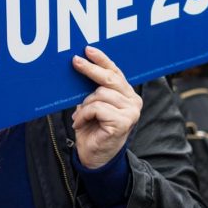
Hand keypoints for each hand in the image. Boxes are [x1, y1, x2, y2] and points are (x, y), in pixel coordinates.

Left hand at [71, 46, 142, 169]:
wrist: (94, 157)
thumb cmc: (92, 129)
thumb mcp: (92, 104)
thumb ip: (93, 88)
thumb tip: (81, 64)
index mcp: (127, 95)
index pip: (115, 72)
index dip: (102, 60)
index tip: (87, 49)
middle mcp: (133, 101)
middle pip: (109, 78)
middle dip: (90, 69)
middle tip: (75, 62)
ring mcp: (131, 112)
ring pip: (99, 94)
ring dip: (85, 105)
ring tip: (81, 118)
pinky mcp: (124, 122)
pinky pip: (97, 107)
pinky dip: (84, 114)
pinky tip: (81, 124)